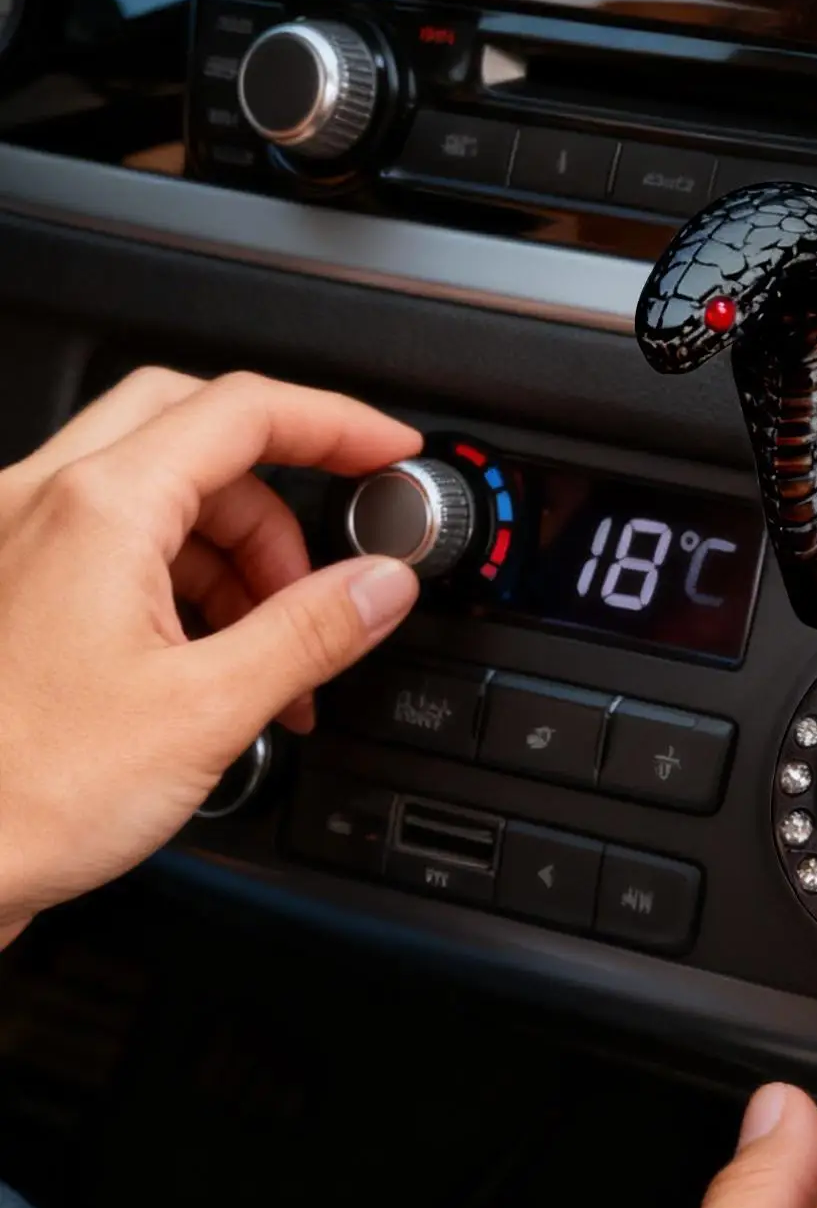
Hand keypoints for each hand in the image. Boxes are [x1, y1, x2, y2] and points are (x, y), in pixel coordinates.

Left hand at [0, 367, 422, 942]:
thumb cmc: (21, 797)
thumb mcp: (207, 711)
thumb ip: (313, 630)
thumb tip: (384, 582)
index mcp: (98, 510)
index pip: (244, 410)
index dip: (337, 422)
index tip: (389, 453)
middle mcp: (40, 502)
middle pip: (197, 428)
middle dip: (282, 487)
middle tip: (331, 547)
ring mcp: (14, 539)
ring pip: (160, 487)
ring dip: (236, 548)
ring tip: (276, 644)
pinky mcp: (10, 583)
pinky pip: (118, 538)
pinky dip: (185, 576)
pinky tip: (217, 655)